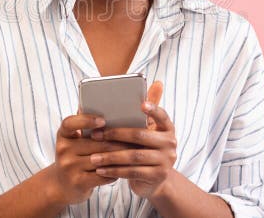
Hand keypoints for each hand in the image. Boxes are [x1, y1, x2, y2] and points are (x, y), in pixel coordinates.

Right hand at [48, 113, 135, 204]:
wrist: (62, 186)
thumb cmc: (75, 158)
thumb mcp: (75, 142)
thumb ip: (87, 129)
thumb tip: (110, 111)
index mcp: (63, 135)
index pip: (70, 123)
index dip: (86, 120)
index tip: (103, 121)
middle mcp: (63, 149)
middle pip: (95, 143)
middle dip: (118, 141)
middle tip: (136, 139)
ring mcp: (69, 167)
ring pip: (102, 159)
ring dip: (120, 157)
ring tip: (134, 153)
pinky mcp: (78, 182)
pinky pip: (102, 175)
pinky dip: (115, 172)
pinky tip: (125, 169)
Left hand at [89, 81, 177, 197]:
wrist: (154, 180)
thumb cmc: (145, 149)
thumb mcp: (146, 132)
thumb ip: (145, 113)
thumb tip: (155, 83)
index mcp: (167, 128)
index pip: (162, 116)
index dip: (153, 109)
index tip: (141, 105)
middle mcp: (170, 143)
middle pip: (140, 135)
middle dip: (115, 135)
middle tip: (95, 135)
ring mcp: (166, 161)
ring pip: (133, 156)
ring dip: (110, 156)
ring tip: (93, 157)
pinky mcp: (157, 176)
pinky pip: (132, 172)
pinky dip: (114, 171)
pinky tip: (101, 170)